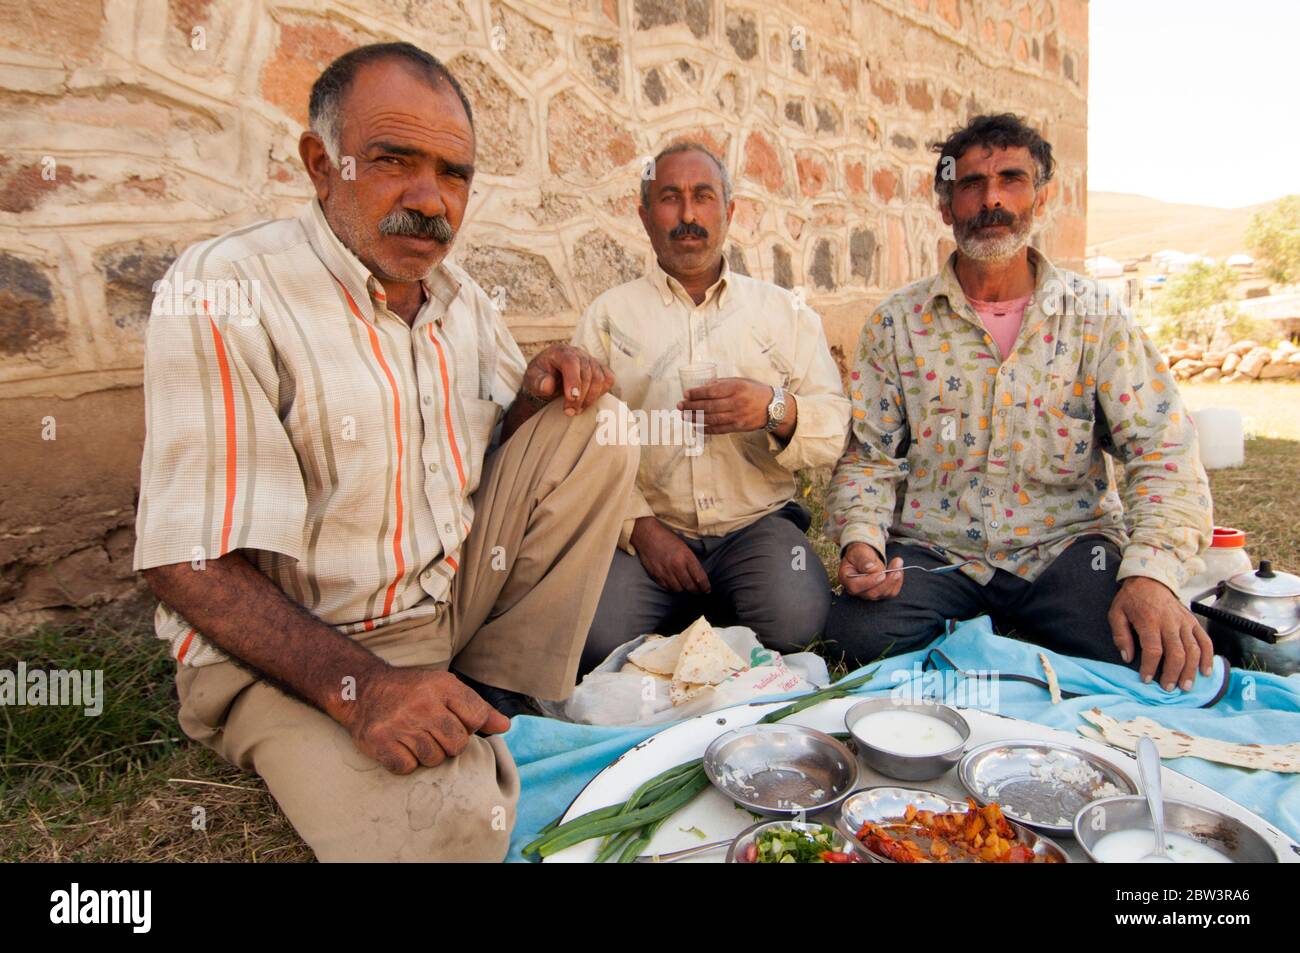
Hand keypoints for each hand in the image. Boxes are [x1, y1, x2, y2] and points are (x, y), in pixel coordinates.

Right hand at [344, 667, 510, 773]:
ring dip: (427, 753)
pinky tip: (399, 745)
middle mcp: (422, 704)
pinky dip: (406, 762)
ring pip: (434, 759)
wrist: (362, 689)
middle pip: (457, 744)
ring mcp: (400, 724)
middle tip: (433, 731)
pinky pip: (408, 767)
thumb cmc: (412, 692)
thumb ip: (477, 708)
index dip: (468, 725)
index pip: (477, 718)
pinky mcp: (380, 742)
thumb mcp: (446, 688)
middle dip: (449, 743)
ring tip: (415, 736)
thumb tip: (505, 727)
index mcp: (443, 686)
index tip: (453, 719)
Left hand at [521, 344, 614, 415]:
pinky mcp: (601, 369)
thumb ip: (538, 382)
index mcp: (561, 352)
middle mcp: (579, 353)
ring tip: (577, 410)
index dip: (573, 381)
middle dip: (580, 396)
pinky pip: (609, 380)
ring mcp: (592, 360)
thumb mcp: (532, 379)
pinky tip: (587, 401)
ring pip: (600, 378)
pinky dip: (601, 393)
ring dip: (590, 398)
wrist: (550, 377)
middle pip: (587, 373)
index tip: (571, 398)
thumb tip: (548, 386)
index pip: (571, 363)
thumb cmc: (541, 378)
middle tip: (569, 412)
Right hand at [630, 516, 709, 593]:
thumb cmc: (667, 539)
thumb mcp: (684, 547)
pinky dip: (672, 588)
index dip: (705, 586)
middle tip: (699, 591)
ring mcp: (666, 572)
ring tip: (686, 587)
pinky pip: (667, 588)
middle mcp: (676, 566)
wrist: (647, 535)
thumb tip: (698, 576)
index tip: (707, 590)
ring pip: (679, 589)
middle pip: (690, 586)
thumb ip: (691, 561)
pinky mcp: (656, 575)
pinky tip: (674, 584)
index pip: (699, 577)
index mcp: (686, 557)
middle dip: (696, 591)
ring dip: (684, 589)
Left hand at [677, 377, 774, 434]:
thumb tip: (703, 387)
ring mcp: (737, 416)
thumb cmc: (755, 391)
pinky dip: (707, 429)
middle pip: (709, 406)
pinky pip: (719, 429)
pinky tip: (697, 427)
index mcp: (736, 388)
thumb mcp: (740, 381)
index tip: (686, 394)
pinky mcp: (738, 427)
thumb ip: (722, 383)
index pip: (711, 391)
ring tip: (685, 416)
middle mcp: (736, 402)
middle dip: (692, 406)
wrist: (774, 407)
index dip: (696, 393)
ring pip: (712, 419)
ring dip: (696, 418)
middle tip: (680, 406)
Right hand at [839, 542, 904, 599]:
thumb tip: (871, 568)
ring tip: (898, 562)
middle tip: (896, 566)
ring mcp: (869, 593)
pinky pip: (891, 592)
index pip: (856, 587)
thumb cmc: (859, 553)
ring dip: (894, 579)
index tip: (881, 574)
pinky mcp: (881, 593)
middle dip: (886, 581)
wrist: (864, 556)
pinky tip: (898, 569)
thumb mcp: (858, 552)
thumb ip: (863, 560)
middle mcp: (857, 590)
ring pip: (884, 593)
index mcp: (846, 579)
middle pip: (872, 593)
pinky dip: (898, 581)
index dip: (869, 582)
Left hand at [1108, 576, 1213, 691]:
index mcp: (1149, 621)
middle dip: (1173, 673)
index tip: (1146, 680)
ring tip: (1186, 686)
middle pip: (1177, 653)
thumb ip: (1120, 636)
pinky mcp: (1193, 622)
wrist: (1150, 580)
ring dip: (1191, 670)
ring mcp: (1184, 622)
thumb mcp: (1116, 613)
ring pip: (1193, 650)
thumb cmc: (1131, 600)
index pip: (1153, 649)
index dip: (1150, 667)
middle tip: (1169, 689)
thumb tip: (1127, 657)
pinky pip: (1205, 641)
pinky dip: (1208, 657)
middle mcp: (1170, 622)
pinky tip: (1206, 671)